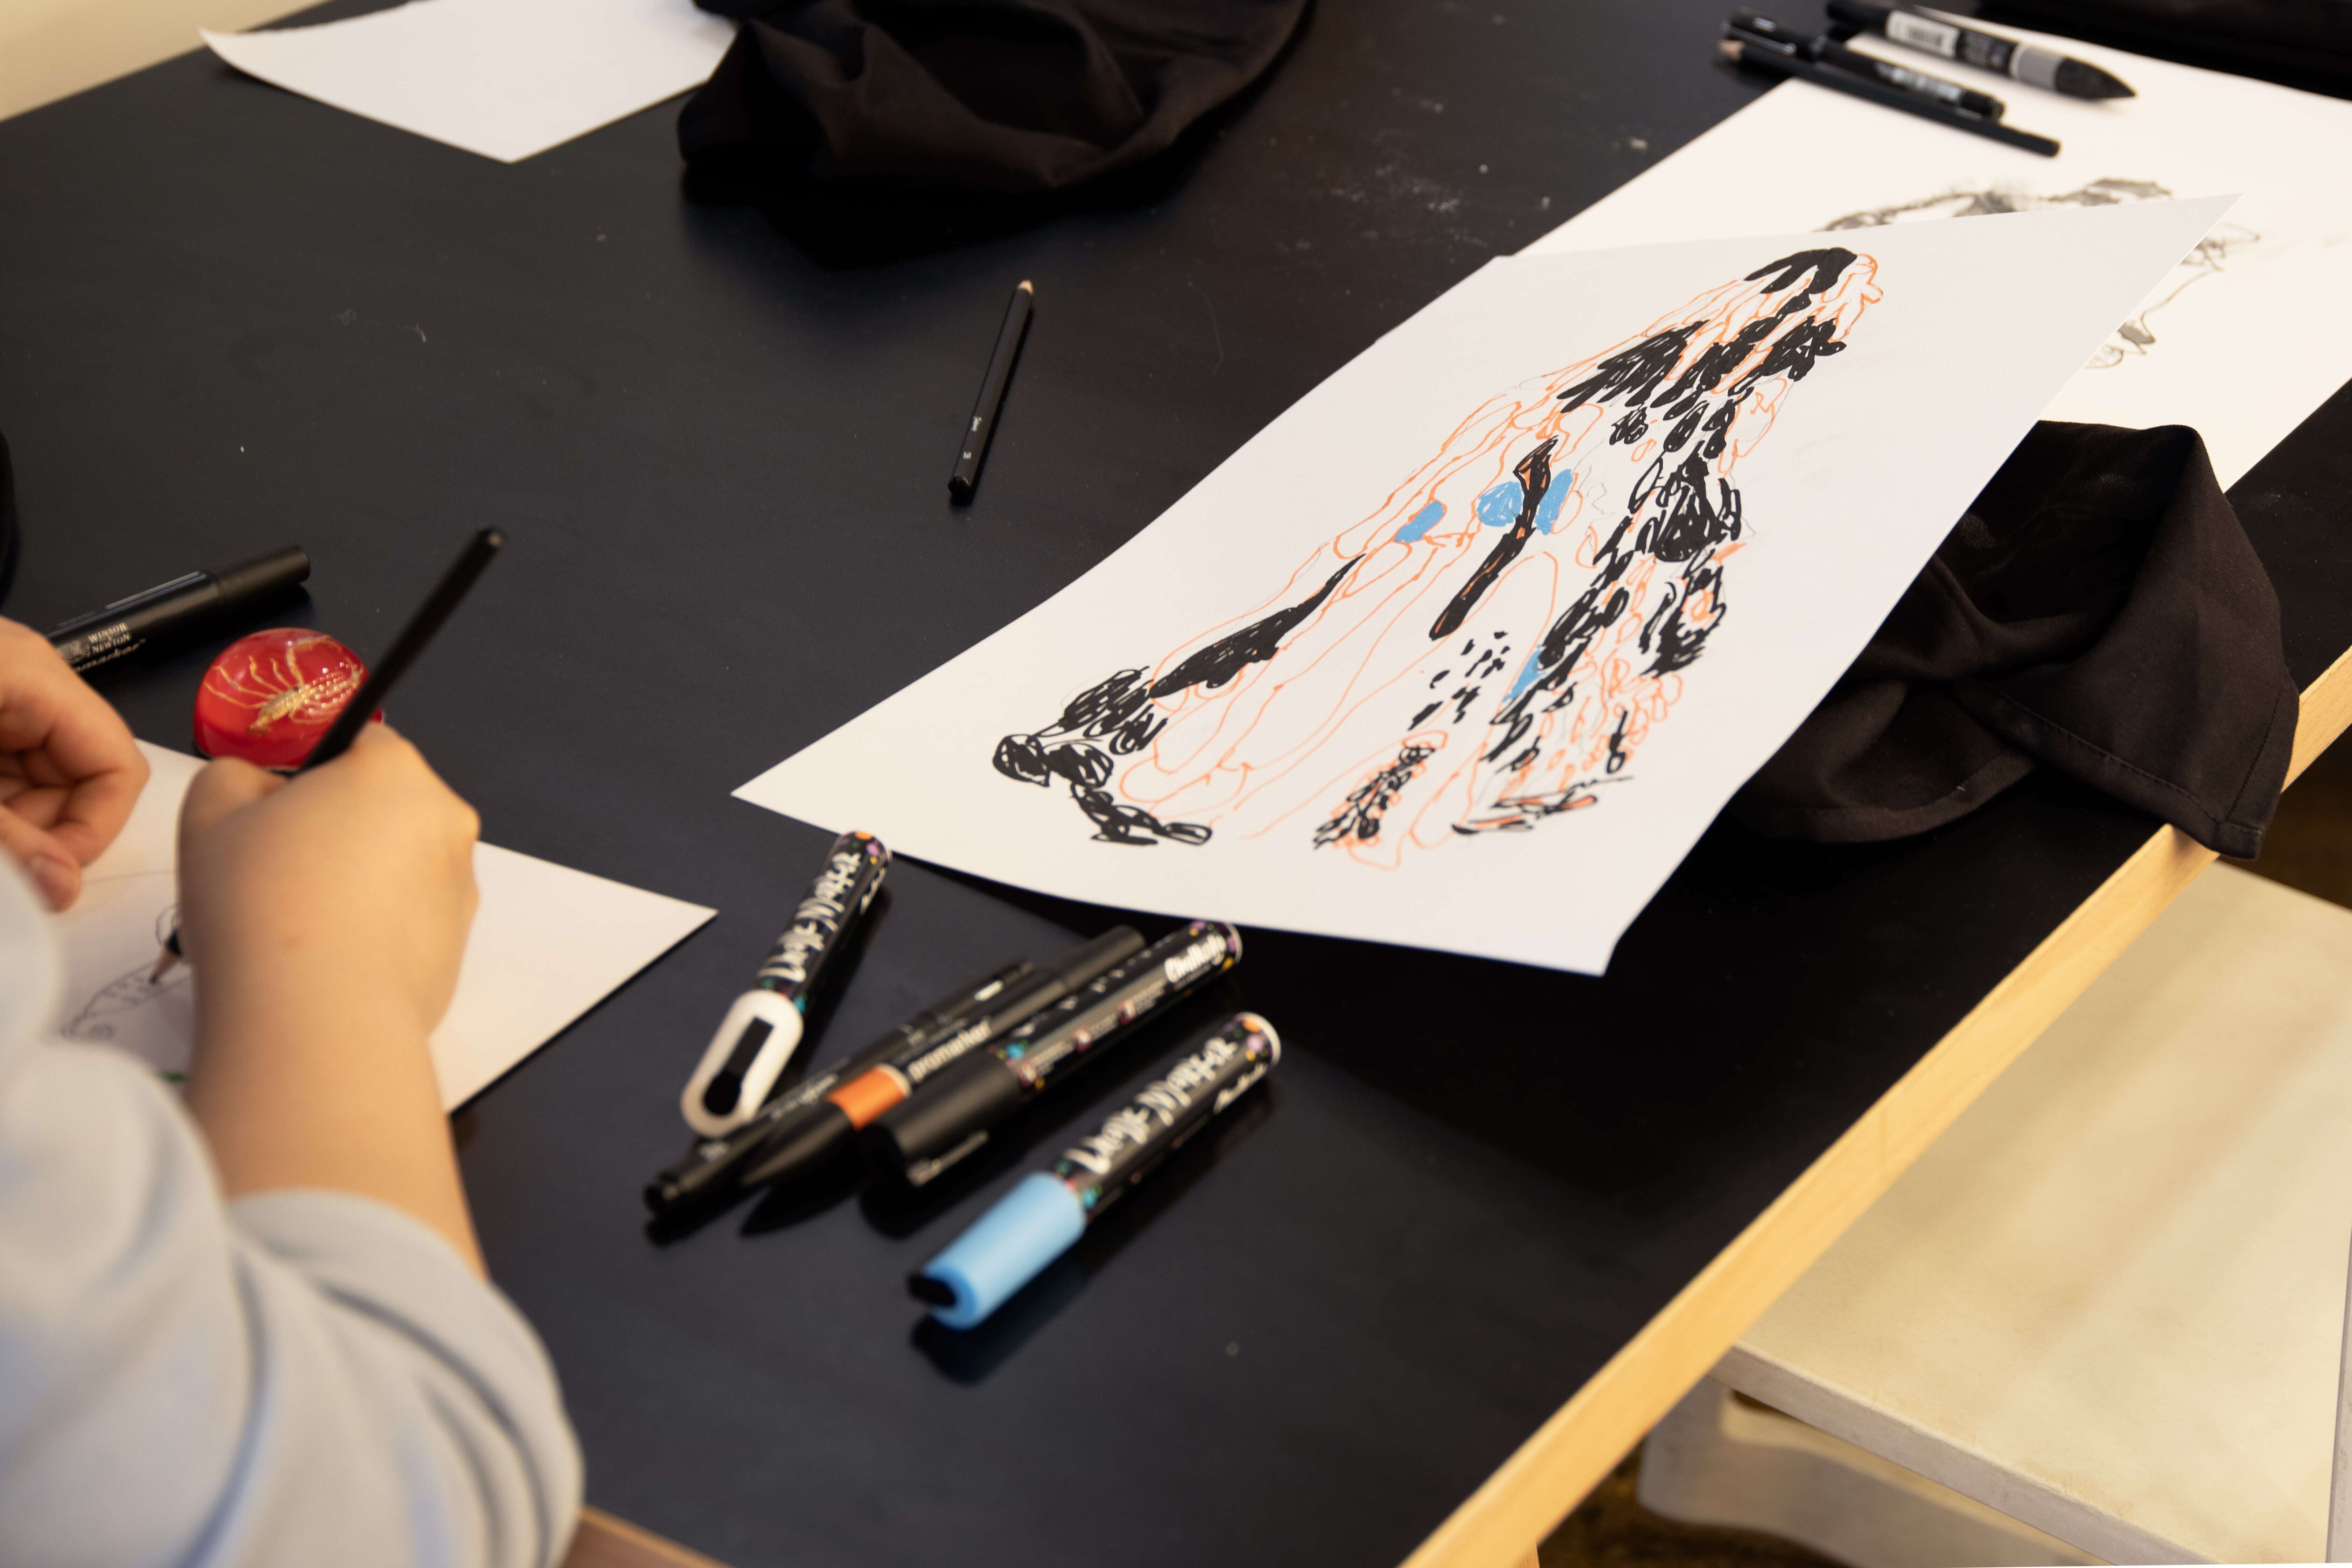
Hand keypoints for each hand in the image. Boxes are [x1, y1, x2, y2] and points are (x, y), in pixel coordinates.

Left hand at [0, 617, 148, 909]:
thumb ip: (7, 836)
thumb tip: (61, 891)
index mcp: (35, 679)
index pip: (117, 767)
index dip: (92, 830)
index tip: (49, 873)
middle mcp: (29, 685)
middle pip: (80, 780)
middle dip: (43, 832)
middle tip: (3, 862)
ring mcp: (3, 699)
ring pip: (40, 785)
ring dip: (12, 823)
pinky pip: (8, 774)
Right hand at [178, 723, 486, 1270]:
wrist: (312, 1016)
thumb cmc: (257, 897)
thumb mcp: (210, 809)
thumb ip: (234, 776)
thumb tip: (265, 788)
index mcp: (398, 772)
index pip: (360, 744)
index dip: (311, 774)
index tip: (273, 818)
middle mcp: (448, 822)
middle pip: (385, 808)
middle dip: (338, 829)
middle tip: (277, 875)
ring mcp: (461, 891)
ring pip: (397, 868)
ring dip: (356, 882)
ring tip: (298, 926)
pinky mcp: (458, 951)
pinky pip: (408, 924)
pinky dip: (374, 933)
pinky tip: (328, 962)